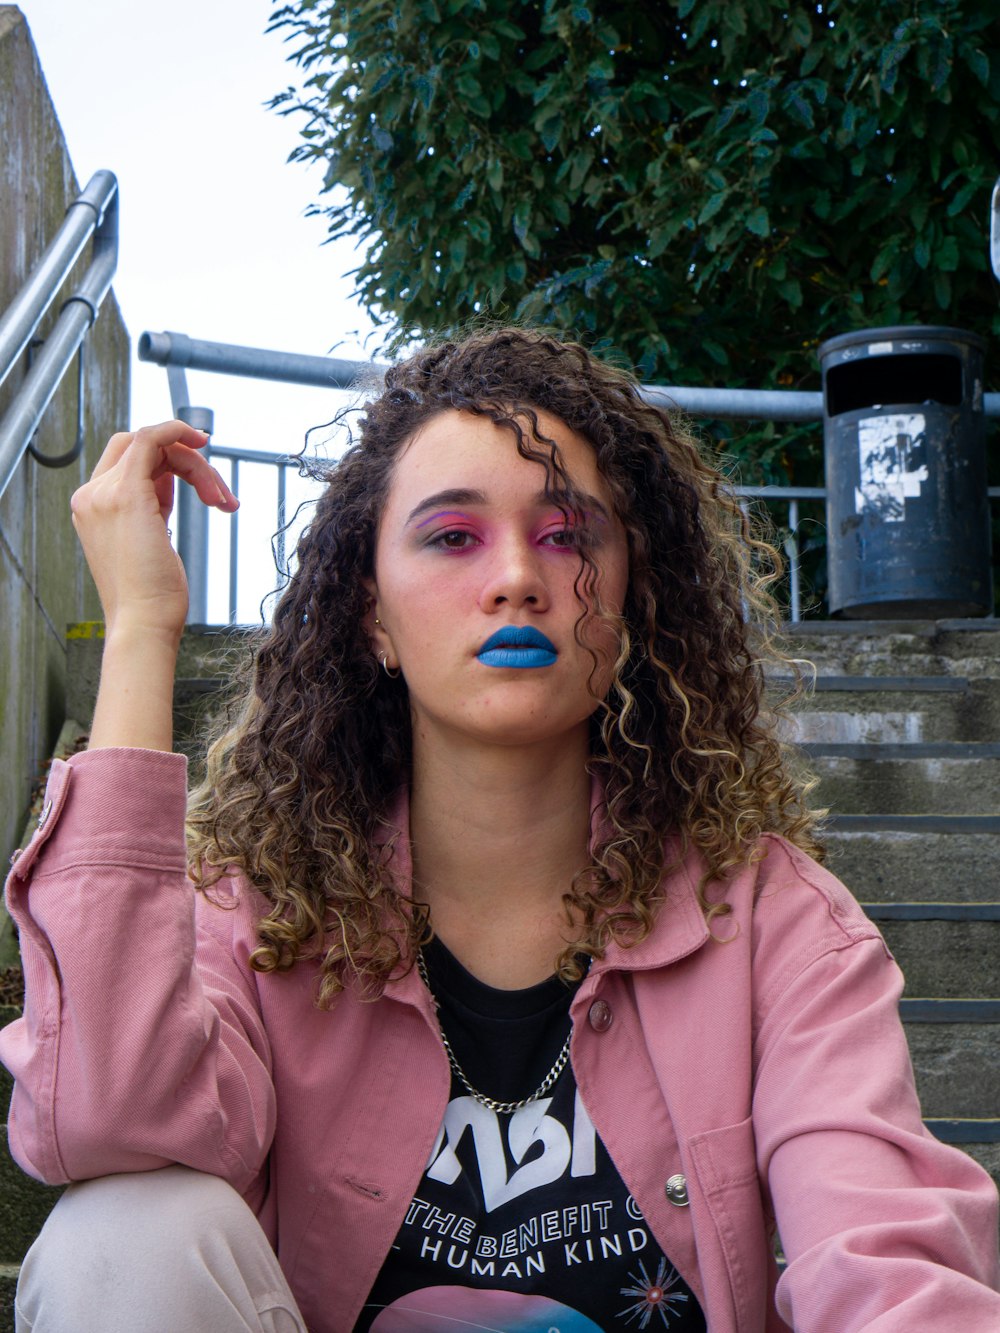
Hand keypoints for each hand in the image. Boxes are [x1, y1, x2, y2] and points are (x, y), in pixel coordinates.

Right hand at [71, 420, 238, 640]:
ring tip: (223, 502)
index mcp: (93, 507)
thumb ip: (153, 509)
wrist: (143, 624)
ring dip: (198, 468)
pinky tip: (202, 440)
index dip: (167, 462)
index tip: (204, 481)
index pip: (127, 462)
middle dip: (188, 463)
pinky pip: (151, 438)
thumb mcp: (151, 542)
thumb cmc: (153, 597)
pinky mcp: (126, 493)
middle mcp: (91, 496)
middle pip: (141, 449)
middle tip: (220, 498)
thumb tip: (171, 483)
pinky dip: (177, 430)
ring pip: (155, 446)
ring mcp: (104, 493)